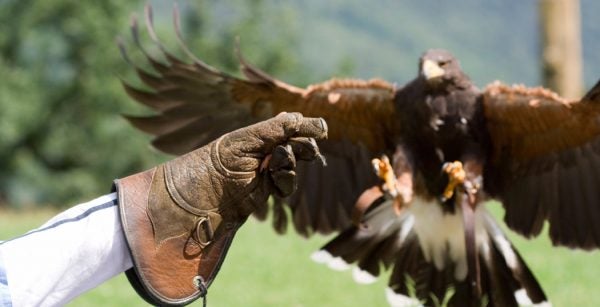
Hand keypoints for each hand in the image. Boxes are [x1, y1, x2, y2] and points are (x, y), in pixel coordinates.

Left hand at [162, 112, 327, 218]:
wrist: (201, 198)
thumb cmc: (218, 162)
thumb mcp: (248, 140)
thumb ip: (277, 128)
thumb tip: (305, 118)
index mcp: (260, 131)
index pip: (292, 124)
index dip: (306, 126)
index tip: (322, 129)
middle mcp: (266, 147)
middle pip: (299, 144)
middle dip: (301, 147)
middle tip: (298, 151)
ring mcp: (268, 169)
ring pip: (296, 164)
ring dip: (290, 164)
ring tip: (273, 167)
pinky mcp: (268, 189)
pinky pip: (289, 183)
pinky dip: (285, 181)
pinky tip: (273, 183)